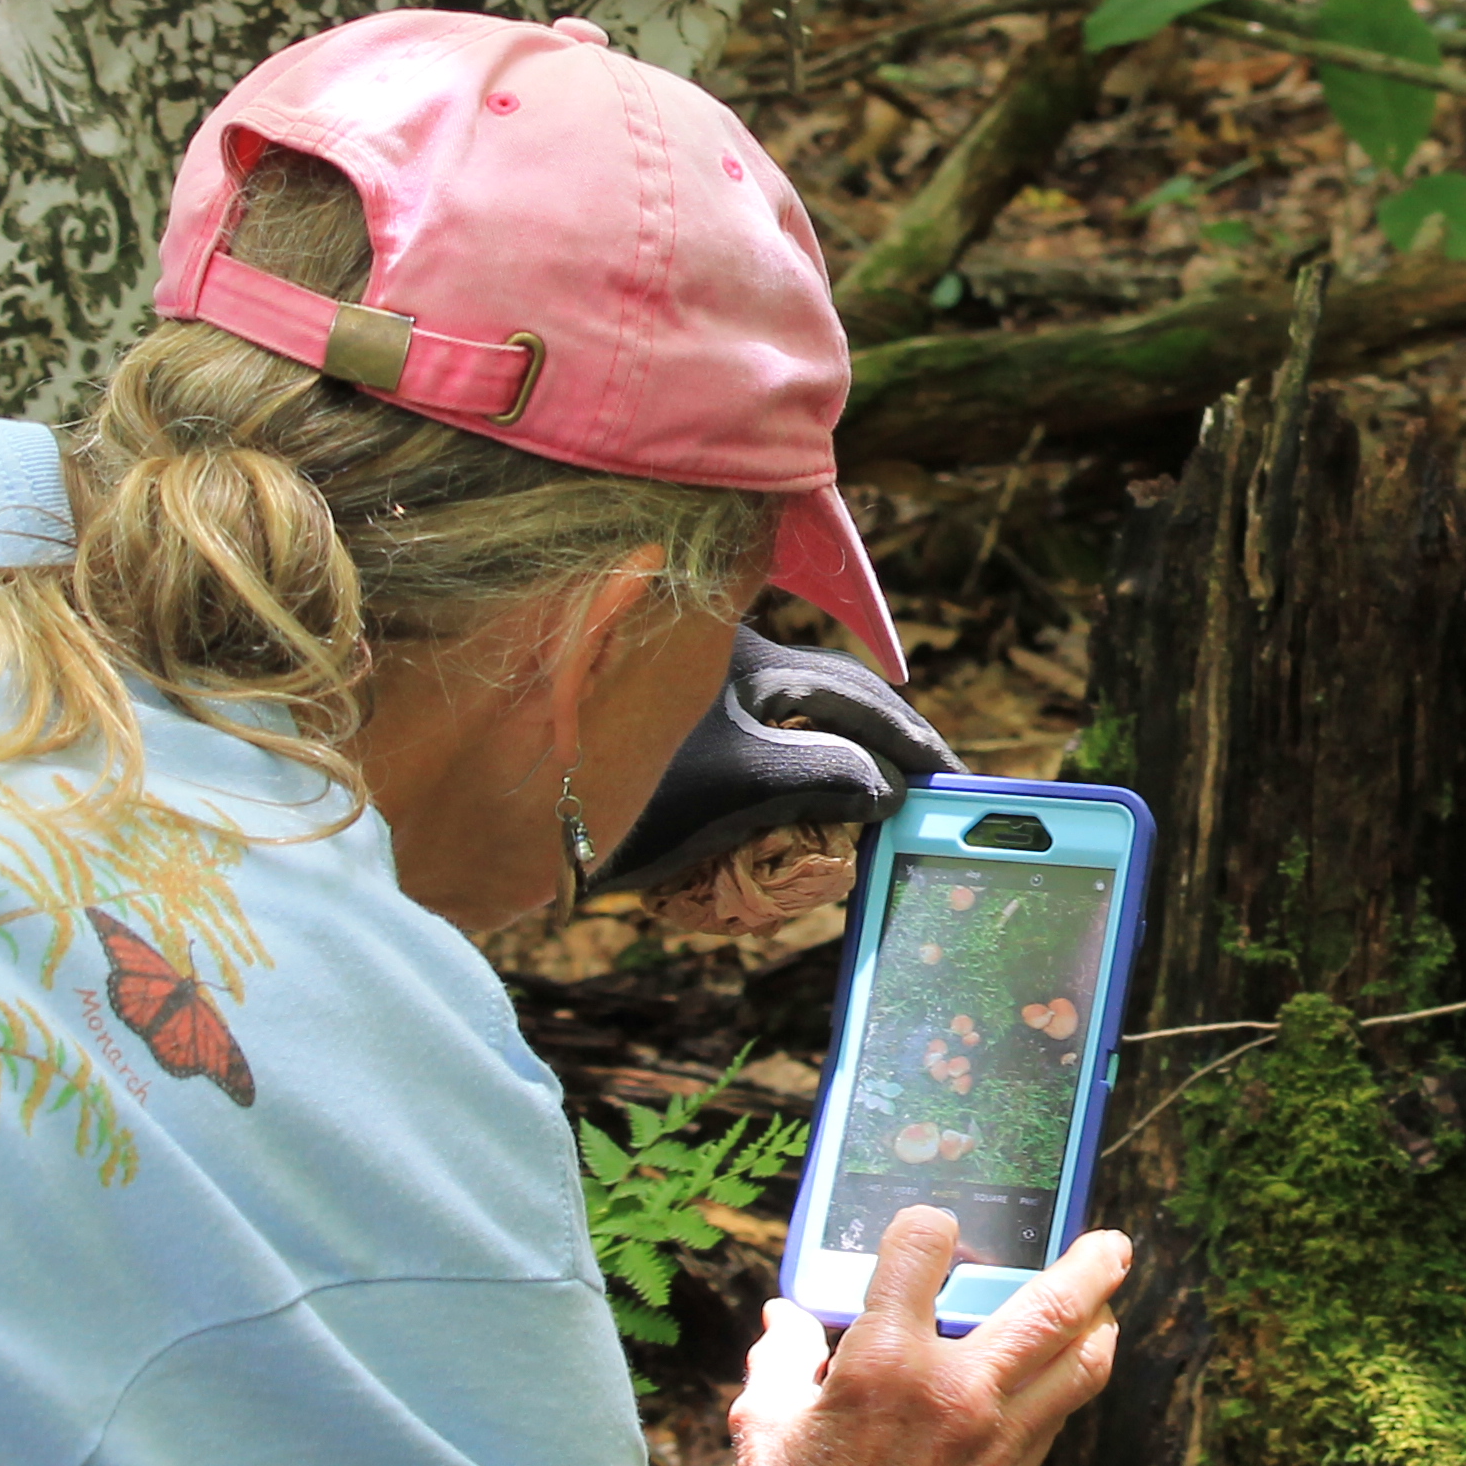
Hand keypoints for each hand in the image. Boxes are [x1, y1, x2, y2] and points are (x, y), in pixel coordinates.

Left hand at [602, 630, 960, 899]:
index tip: (953, 785)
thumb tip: (887, 787)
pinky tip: (820, 801)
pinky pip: (773, 735)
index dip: (910, 742)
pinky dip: (809, 766)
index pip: (857, 696)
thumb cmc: (620, 789)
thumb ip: (823, 778)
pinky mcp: (687, 724)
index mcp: (752, 658)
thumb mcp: (738, 788)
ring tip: (891, 802)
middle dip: (890, 746)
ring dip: (853, 755)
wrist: (513, 807)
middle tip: (938, 796)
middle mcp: (734, 660)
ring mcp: (709, 688)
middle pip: (839, 696)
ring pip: (808, 715)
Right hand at [728, 1208, 1126, 1465]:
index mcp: (884, 1363)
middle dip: (1091, 1266)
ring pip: (1080, 1364)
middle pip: (1051, 1306)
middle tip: (1110, 1244)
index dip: (928, 1228)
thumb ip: (781, 1361)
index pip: (924, 1249)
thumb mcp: (765, 1431)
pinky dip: (1069, 1382)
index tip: (932, 1232)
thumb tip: (783, 1318)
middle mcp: (955, 1391)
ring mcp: (996, 1438)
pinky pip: (1059, 1415)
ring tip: (1106, 1305)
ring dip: (1101, 1324)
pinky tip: (1062, 1373)